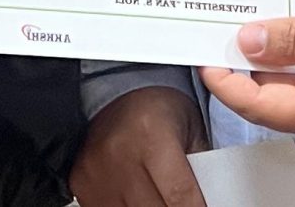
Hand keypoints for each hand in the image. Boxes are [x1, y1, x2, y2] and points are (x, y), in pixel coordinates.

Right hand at [69, 84, 207, 206]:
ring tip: (160, 197)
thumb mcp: (192, 130)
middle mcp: (119, 154)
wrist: (118, 97)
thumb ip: (202, 170)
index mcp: (151, 135)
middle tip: (181, 203)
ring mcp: (97, 172)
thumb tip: (212, 200)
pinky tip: (138, 199)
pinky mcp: (82, 184)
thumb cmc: (157, 110)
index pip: (180, 195)